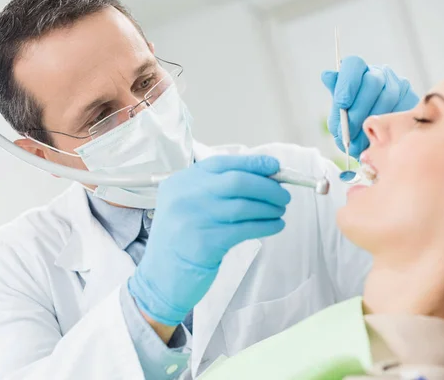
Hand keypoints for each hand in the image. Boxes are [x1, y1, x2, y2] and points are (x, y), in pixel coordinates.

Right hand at [128, 155, 290, 326]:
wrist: (159, 280)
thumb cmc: (182, 240)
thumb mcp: (189, 206)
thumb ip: (217, 190)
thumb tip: (264, 178)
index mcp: (181, 182)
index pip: (223, 163)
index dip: (253, 163)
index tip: (275, 167)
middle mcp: (184, 196)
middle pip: (238, 181)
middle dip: (268, 187)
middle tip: (284, 195)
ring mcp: (193, 219)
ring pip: (245, 206)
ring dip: (270, 208)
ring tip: (280, 212)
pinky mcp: (205, 243)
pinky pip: (245, 229)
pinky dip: (266, 226)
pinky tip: (276, 226)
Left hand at [322, 57, 418, 157]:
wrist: (376, 146)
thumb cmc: (354, 130)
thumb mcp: (339, 118)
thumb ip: (336, 100)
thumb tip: (326, 75)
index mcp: (356, 74)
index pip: (353, 64)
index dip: (347, 83)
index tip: (342, 105)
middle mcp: (377, 74)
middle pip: (372, 81)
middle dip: (359, 108)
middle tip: (350, 130)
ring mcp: (397, 84)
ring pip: (388, 95)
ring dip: (373, 120)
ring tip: (362, 140)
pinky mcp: (411, 98)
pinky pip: (402, 108)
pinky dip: (389, 125)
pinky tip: (380, 137)